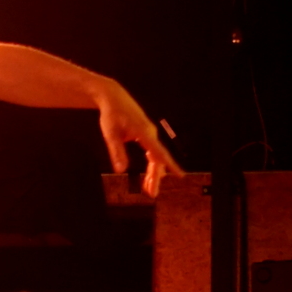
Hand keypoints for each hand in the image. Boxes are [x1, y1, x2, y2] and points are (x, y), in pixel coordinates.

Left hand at [94, 80, 182, 196]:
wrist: (112, 97)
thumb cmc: (111, 114)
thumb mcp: (111, 134)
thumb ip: (117, 152)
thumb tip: (121, 170)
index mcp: (144, 133)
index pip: (159, 152)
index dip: (170, 165)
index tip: (180, 175)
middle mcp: (150, 133)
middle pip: (157, 159)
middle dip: (156, 177)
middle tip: (151, 194)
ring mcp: (148, 133)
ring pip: (155, 157)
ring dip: (153, 173)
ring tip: (149, 189)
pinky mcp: (144, 134)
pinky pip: (151, 152)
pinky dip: (151, 165)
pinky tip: (149, 176)